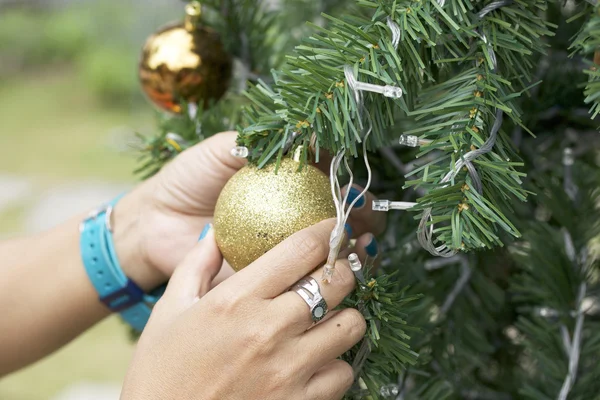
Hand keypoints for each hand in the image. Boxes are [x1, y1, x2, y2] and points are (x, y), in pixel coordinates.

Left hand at [112, 131, 385, 289]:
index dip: (347, 185)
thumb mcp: (222, 150)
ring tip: (362, 246)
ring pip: (325, 247)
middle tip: (366, 223)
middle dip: (359, 219)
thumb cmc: (185, 179)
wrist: (152, 223)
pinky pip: (299, 274)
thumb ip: (260, 142)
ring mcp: (278, 245)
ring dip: (350, 247)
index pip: (326, 181)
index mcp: (283, 183)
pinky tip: (336, 270)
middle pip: (335, 216)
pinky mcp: (266, 274)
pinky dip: (321, 272)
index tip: (357, 192)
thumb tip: (306, 136)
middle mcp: (287, 214)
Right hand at [121, 220, 365, 399]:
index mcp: (236, 300)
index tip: (334, 228)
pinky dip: (336, 361)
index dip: (326, 231)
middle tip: (334, 271)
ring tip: (326, 317)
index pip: (301, 249)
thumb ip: (195, 265)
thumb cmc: (161, 375)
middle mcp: (269, 330)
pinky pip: (344, 371)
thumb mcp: (168, 311)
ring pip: (351, 325)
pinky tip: (316, 358)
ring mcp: (289, 369)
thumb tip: (214, 233)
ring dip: (344, 315)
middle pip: (337, 282)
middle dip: (342, 269)